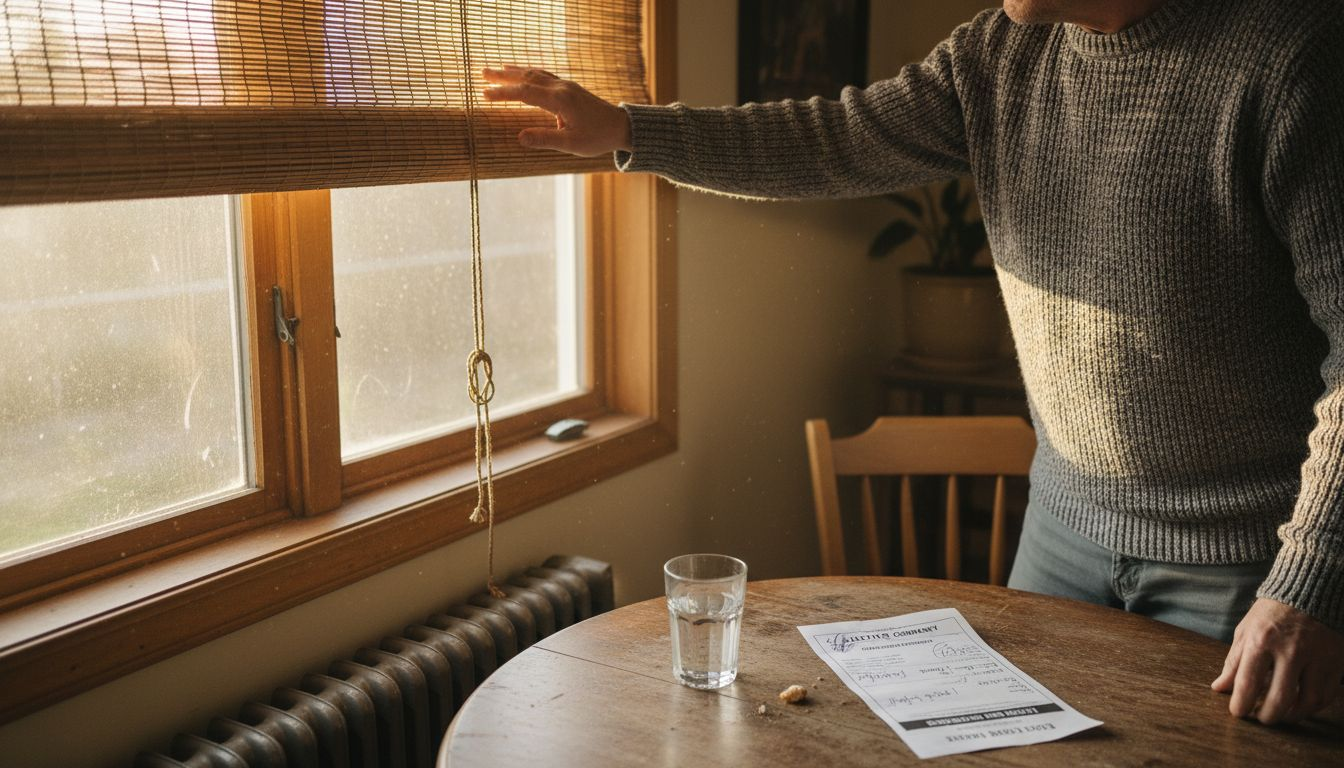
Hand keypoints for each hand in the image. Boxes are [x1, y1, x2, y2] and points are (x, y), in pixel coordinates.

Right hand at [481, 66, 632, 156]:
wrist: (621, 126)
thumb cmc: (598, 137)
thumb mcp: (571, 144)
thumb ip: (545, 139)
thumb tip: (519, 137)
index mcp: (560, 101)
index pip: (525, 93)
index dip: (503, 93)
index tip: (484, 94)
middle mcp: (561, 88)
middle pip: (527, 77)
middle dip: (503, 76)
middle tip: (482, 73)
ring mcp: (566, 85)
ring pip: (536, 73)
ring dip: (515, 72)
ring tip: (496, 70)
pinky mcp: (569, 88)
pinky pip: (544, 75)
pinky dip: (529, 72)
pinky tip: (522, 72)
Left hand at [1211, 598, 1343, 723]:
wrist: (1310, 591)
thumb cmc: (1272, 613)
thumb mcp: (1246, 631)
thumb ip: (1234, 661)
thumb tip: (1219, 688)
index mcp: (1261, 640)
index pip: (1248, 683)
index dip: (1241, 704)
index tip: (1238, 713)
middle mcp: (1290, 650)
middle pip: (1279, 699)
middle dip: (1267, 717)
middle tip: (1261, 719)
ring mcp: (1316, 656)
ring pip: (1307, 702)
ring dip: (1293, 716)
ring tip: (1281, 715)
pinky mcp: (1336, 661)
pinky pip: (1326, 694)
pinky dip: (1313, 706)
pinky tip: (1302, 706)